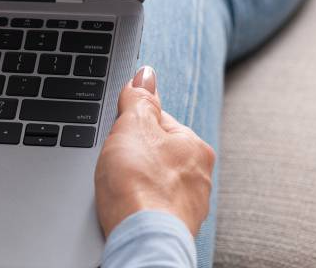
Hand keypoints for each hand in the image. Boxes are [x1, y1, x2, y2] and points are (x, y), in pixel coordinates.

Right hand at [94, 66, 214, 237]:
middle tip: (116, 163)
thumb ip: (138, 99)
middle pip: (157, 153)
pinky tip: (126, 209)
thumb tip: (144, 74)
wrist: (142, 240)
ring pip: (154, 182)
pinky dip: (138, 206)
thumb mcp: (132, 127)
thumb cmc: (139, 186)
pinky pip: (152, 208)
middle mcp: (199, 176)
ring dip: (136, 183)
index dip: (130, 124)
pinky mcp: (175, 229)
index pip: (158, 121)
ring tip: (119, 189)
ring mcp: (189, 206)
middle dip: (134, 156)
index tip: (116, 134)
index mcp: (195, 146)